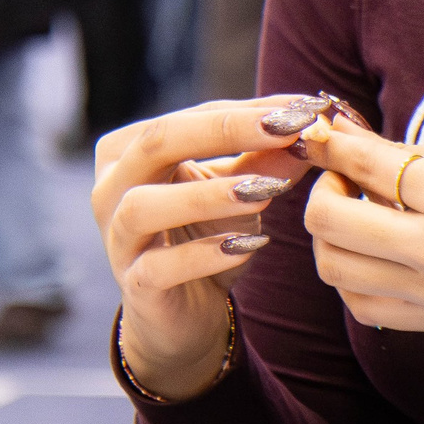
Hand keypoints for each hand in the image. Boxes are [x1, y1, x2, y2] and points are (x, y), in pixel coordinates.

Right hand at [92, 96, 337, 399]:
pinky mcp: (133, 285)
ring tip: (266, 190)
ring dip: (208, 195)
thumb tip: (312, 125)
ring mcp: (117, 238)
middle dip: (225, 131)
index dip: (248, 110)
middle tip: (285, 130)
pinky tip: (250, 245)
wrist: (182, 315)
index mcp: (129, 150)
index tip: (306, 108)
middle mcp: (111, 188)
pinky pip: (159, 267)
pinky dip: (204, 255)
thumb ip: (265, 159)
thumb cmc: (205, 237)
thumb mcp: (238, 194)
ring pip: (144, 206)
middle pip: (158, 143)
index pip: (191, 117)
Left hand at [295, 120, 423, 340]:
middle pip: (330, 222)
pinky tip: (380, 254)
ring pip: (337, 271)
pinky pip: (368, 307)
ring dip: (332, 237)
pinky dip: (355, 278)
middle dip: (324, 189)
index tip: (319, 132)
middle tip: (346, 174)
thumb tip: (356, 141)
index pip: (363, 163)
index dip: (331, 143)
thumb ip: (420, 156)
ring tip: (361, 215)